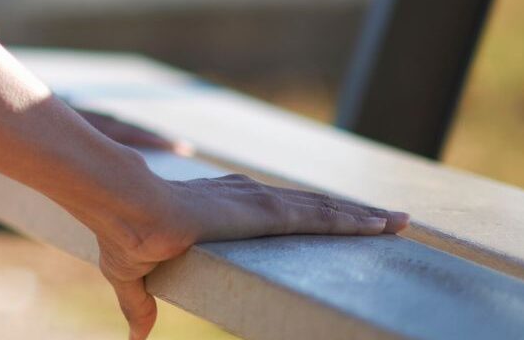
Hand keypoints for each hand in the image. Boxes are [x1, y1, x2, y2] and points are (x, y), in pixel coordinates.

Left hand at [0, 104, 192, 236]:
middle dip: (143, 140)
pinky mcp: (19, 111)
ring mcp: (31, 110)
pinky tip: (110, 146)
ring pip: (88, 119)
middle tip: (190, 156)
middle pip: (103, 122)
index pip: (93, 131)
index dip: (134, 142)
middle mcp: (37, 109)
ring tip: (164, 154)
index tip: (177, 151)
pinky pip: (66, 123)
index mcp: (28, 117)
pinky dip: (93, 133)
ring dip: (122, 135)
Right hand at [93, 173, 408, 339]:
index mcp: (219, 208)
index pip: (277, 213)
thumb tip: (136, 337)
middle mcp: (246, 198)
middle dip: (349, 213)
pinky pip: (324, 217)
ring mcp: (260, 203)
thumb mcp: (133, 275)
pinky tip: (382, 224)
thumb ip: (140, 304)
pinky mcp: (268, 212)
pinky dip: (356, 221)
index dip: (306, 216)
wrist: (126, 208)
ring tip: (399, 222)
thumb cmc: (124, 233)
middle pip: (311, 207)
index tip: (330, 221)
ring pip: (324, 210)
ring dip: (363, 216)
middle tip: (386, 221)